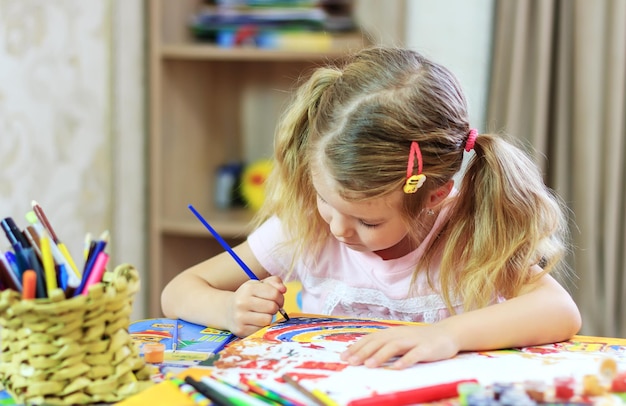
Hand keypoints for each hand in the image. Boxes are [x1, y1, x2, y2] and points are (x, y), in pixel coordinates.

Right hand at [226, 276, 286, 336]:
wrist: (227, 310)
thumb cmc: (248, 296)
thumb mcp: (259, 285)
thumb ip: (274, 282)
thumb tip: (283, 289)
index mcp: (248, 288)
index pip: (274, 293)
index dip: (280, 297)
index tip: (277, 299)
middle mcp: (242, 302)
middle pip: (272, 307)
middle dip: (275, 308)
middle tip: (271, 307)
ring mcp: (240, 317)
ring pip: (268, 319)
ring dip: (269, 317)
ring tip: (263, 314)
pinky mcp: (241, 330)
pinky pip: (261, 330)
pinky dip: (262, 326)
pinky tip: (257, 322)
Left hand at [340, 324, 459, 368]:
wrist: (447, 334)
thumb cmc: (420, 340)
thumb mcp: (400, 340)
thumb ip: (385, 345)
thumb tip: (364, 355)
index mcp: (392, 333)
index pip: (371, 338)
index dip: (357, 347)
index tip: (343, 356)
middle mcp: (400, 335)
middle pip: (379, 342)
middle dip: (363, 352)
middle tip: (350, 362)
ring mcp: (414, 341)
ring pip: (394, 346)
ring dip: (380, 355)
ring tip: (369, 365)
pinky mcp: (426, 349)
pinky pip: (415, 354)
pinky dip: (406, 360)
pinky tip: (397, 368)